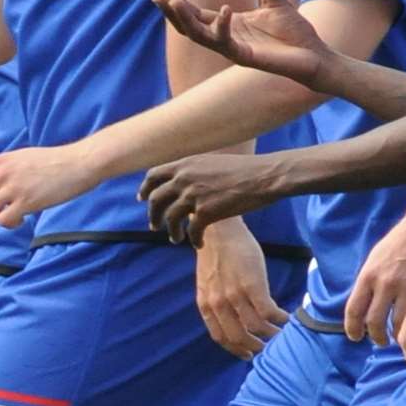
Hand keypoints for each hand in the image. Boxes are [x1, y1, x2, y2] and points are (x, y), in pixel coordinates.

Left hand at [0, 145, 97, 227]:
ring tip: (12, 215)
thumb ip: (3, 170)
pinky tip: (23, 219)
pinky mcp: (27, 201)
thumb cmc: (53, 162)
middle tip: (2, 212)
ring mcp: (13, 187)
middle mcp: (1, 173)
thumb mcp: (21, 157)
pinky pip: (3, 220)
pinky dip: (10, 224)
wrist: (78, 163)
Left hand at [139, 153, 277, 243]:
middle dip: (153, 215)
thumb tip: (185, 179)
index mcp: (184, 164)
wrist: (263, 176)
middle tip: (154, 226)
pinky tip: (198, 244)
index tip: (142, 199)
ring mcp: (193, 195)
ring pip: (170, 218)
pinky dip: (193, 239)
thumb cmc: (243, 169)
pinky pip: (191, 231)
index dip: (145, 188)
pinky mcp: (206, 212)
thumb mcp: (211, 162)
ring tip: (175, 239)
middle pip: (155, 199)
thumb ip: (194, 170)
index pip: (153, 176)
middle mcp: (184, 178)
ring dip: (171, 231)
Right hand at [153, 0, 329, 84]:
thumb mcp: (275, 2)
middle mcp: (227, 38)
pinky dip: (222, 26)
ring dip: (186, 20)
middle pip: (191, 27)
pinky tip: (224, 10)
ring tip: (174, 2)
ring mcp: (234, 49)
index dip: (180, 4)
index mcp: (229, 25)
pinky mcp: (246, 57)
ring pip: (201, 37)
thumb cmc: (294, 33)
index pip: (198, 14)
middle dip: (173, 13)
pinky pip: (227, 43)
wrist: (313, 54)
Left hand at [193, 218, 288, 359]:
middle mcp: (219, 303)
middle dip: (256, 348)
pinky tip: (288, 318)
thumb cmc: (217, 253)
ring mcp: (235, 295)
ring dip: (272, 336)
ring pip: (256, 328)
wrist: (219, 229)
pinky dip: (280, 320)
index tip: (248, 355)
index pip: (221, 337)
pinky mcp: (252, 285)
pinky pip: (269, 313)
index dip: (236, 350)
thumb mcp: (208, 282)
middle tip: (269, 348)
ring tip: (283, 334)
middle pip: (239, 338)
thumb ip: (216, 301)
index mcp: (207, 304)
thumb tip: (233, 318)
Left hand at [344, 194, 405, 345]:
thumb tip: (362, 307)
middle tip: (378, 341)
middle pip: (374, 322)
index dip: (352, 328)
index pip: (354, 309)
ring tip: (397, 339)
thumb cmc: (400, 242)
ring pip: (397, 325)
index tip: (355, 336)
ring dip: (396, 337)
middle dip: (375, 337)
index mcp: (369, 274)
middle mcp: (385, 283)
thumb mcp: (376, 258)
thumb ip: (369, 282)